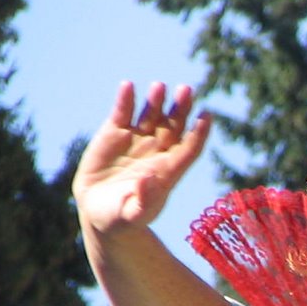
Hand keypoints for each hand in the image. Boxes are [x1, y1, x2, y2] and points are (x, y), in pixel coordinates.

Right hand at [74, 81, 210, 238]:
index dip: (199, 133)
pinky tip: (128, 86)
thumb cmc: (122, 220)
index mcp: (168, 172)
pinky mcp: (114, 133)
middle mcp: (157, 152)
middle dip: (182, 109)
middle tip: (187, 90)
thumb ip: (145, 200)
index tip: (207, 116)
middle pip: (175, 126)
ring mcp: (137, 140)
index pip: (189, 149)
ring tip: (160, 87)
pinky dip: (126, 100)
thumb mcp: (132, 215)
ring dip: (157, 101)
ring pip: (152, 116)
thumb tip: (152, 178)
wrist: (99, 213)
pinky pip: (123, 113)